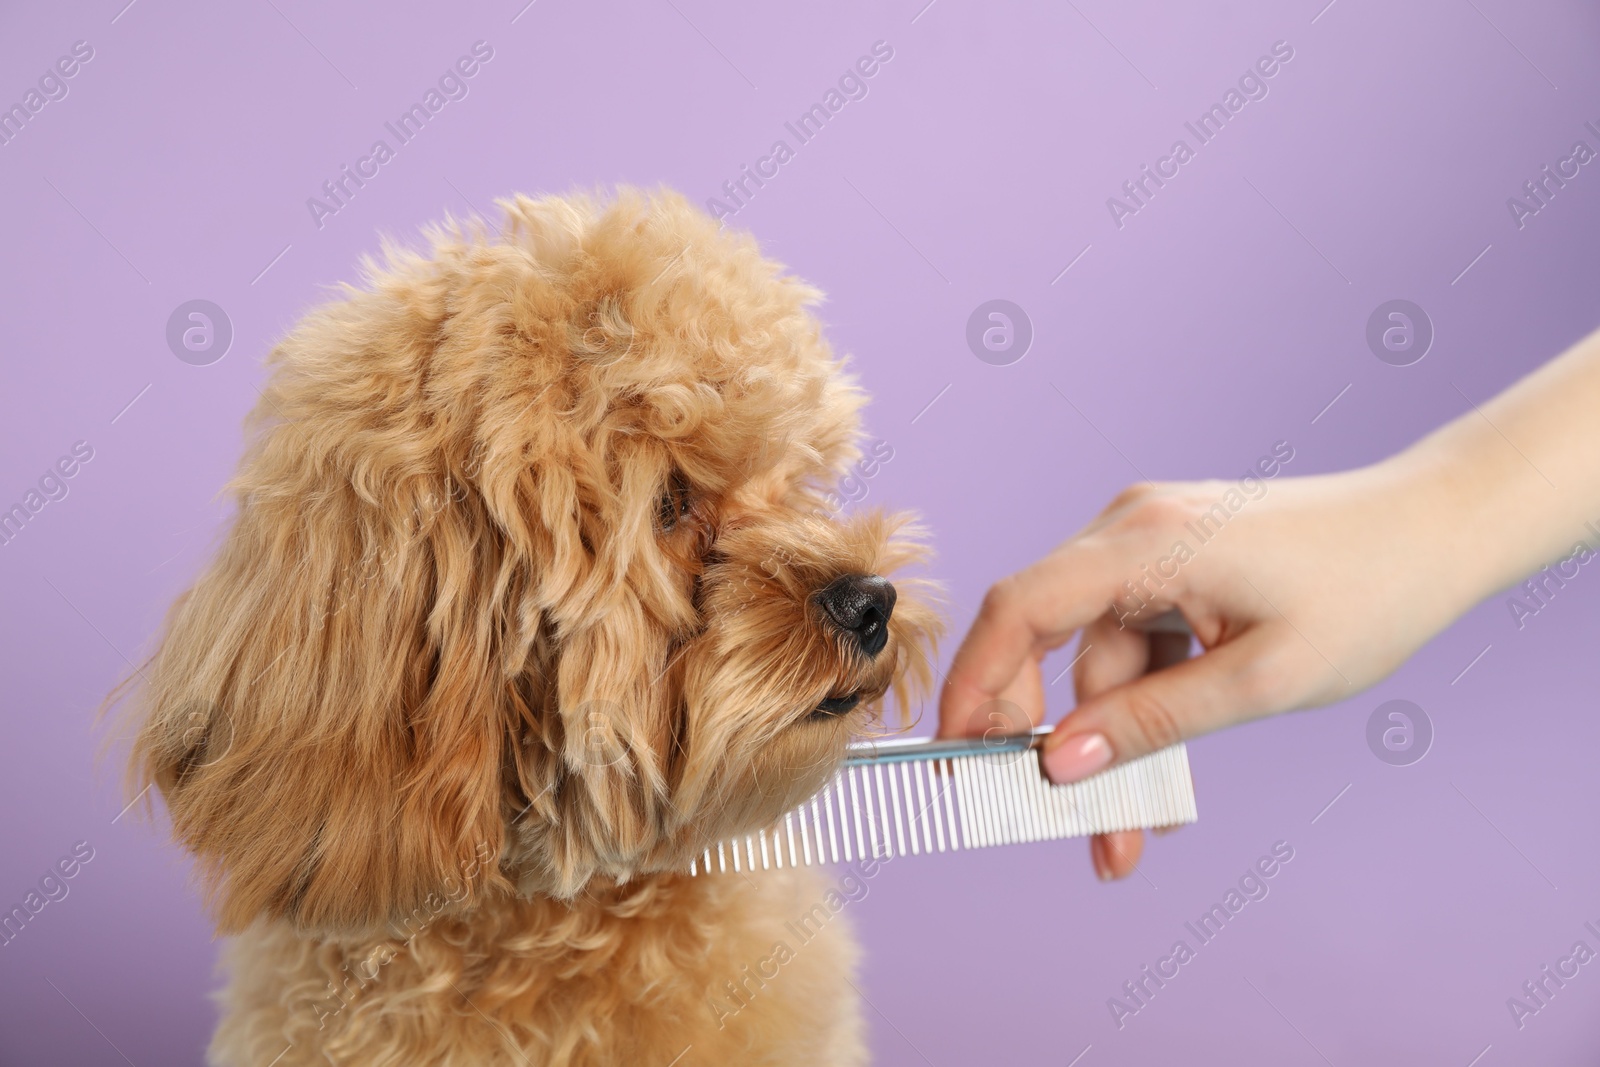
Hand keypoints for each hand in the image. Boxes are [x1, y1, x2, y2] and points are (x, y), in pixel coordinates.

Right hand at [937, 459, 1477, 878]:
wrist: (1436, 529)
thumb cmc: (1367, 592)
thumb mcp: (1259, 681)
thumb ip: (1150, 723)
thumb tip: (1059, 766)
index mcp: (1145, 541)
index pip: (1019, 610)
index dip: (973, 685)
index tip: (958, 757)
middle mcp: (1130, 528)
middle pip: (1047, 639)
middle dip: (1053, 737)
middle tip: (1066, 823)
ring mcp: (1150, 542)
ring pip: (1096, 655)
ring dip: (1111, 738)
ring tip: (1139, 827)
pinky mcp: (1172, 561)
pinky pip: (1132, 641)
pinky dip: (1142, 703)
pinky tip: (1167, 769)